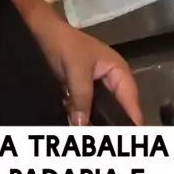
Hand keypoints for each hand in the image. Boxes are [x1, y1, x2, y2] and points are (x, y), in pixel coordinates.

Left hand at [13, 0, 141, 126]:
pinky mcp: (80, 94)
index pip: (130, 98)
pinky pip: (85, 111)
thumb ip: (82, 96)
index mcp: (118, 71)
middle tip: (110, 139)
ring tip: (90, 134)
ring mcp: (95, 89)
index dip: (132, 117)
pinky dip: (82, 119)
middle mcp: (111, 82)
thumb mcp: (76, 69)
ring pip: (100, 112)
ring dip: (95, 123)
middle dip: (113, 123)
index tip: (132, 134)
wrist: (40, 33)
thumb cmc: (64, 45)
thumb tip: (83, 124)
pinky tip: (78, 128)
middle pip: (118, 108)